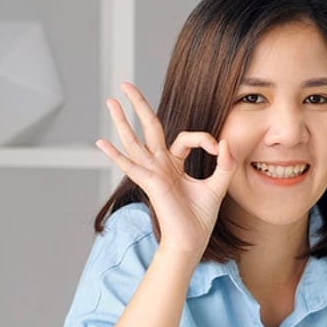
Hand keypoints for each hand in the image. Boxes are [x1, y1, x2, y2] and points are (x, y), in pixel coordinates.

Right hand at [96, 82, 237, 255]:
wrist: (191, 240)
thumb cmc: (200, 218)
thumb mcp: (218, 185)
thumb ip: (225, 163)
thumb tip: (226, 141)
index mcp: (174, 164)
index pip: (186, 138)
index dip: (205, 138)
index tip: (219, 148)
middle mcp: (160, 165)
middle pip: (148, 128)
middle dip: (138, 105)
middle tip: (125, 85)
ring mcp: (152, 173)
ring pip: (134, 141)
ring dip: (122, 121)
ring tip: (110, 101)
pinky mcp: (150, 182)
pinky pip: (130, 165)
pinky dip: (115, 154)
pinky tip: (101, 143)